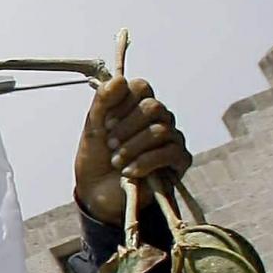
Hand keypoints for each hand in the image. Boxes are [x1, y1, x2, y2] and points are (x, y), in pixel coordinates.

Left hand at [74, 76, 187, 225]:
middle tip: (109, 144)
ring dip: (132, 147)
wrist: (98, 192)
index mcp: (138, 106)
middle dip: (126, 127)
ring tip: (116, 162)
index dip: (122, 102)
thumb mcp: (93, 127)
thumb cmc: (97, 157)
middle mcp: (159, 118)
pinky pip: (170, 153)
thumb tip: (119, 80)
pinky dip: (145, 162)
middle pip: (153, 107)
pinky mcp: (179, 161)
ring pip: (160, 131)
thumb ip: (103, 101)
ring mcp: (172, 138)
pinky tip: (129, 172)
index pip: (141, 87)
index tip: (105, 122)